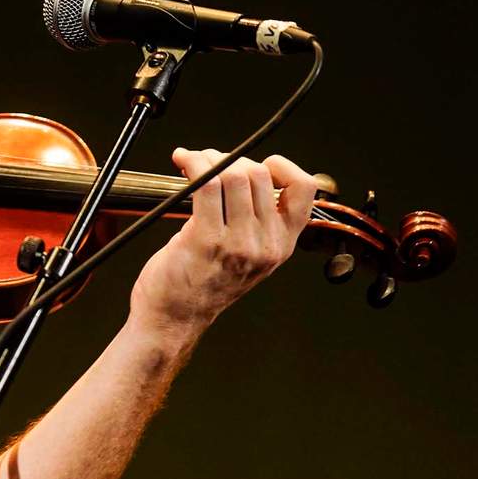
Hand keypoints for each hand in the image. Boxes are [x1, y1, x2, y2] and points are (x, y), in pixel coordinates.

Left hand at [130, 147, 317, 335]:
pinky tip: (183, 162)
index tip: (258, 162)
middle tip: (207, 160)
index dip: (283, 166)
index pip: (305, 190)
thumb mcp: (246, 257)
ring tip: (192, 162)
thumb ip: (256, 223)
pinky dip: (193, 164)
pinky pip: (206, 184)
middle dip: (230, 158)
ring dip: (208, 158)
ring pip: (233, 176)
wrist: (172, 320)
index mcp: (282, 245)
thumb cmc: (200, 286)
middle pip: (260, 175)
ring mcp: (238, 244)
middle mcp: (266, 245)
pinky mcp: (206, 240)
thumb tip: (241, 173)